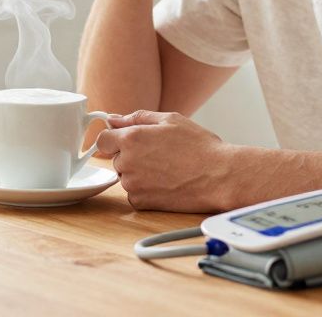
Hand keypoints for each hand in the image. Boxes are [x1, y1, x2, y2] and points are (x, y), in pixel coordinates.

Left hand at [95, 110, 235, 212]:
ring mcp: (133, 184)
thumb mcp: (170, 120)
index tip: (126, 142)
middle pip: (116, 159)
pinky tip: (166, 184)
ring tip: (167, 169)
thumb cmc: (199, 146)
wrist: (219, 176)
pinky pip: (134, 195)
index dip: (114, 139)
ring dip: (138, 174)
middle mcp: (127, 162)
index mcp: (131, 138)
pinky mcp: (142, 203)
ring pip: (126, 177)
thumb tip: (113, 118)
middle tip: (159, 155)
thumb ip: (137, 117)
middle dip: (131, 156)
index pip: (102, 140)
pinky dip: (146, 191)